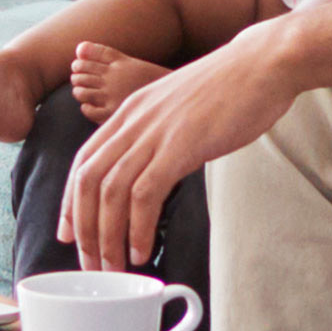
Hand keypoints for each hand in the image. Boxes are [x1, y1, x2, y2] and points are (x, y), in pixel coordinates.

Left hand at [64, 30, 303, 267]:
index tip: (69, 231)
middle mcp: (134, 121)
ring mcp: (156, 132)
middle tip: (90, 262)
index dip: (70, 200)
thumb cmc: (231, 87)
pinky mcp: (181, 146)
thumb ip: (160, 133)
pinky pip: (145, 193)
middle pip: (88, 181)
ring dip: (107, 236)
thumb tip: (156, 168)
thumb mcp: (179, 106)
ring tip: (114, 267)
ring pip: (111, 192)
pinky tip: (141, 249)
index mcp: (131, 110)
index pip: (84, 160)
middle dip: (83, 228)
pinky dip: (137, 227)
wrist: (262, 63)